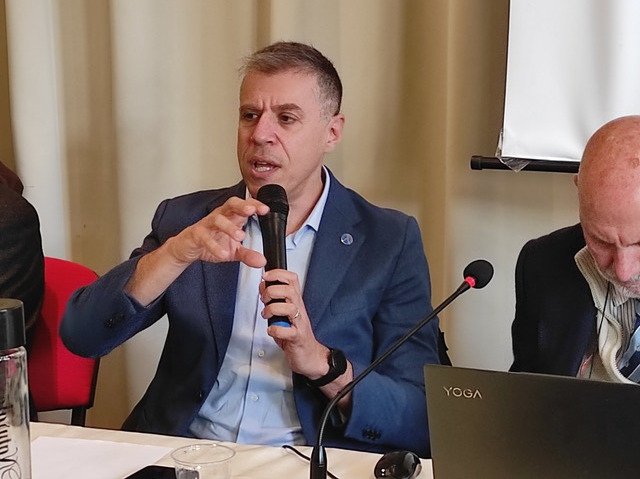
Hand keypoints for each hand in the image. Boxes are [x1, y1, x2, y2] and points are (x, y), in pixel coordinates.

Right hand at [125, 196, 268, 305]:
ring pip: (217, 219)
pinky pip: (204, 237)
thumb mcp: (233, 251)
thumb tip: (262, 261)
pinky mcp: (196, 234)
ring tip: (240, 236)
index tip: (266, 210)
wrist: (187, 249)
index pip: (244, 206)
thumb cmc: (211, 243)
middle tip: (252, 211)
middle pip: (231, 204)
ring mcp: (207, 224)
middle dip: (242, 206)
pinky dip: (213, 245)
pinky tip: (222, 253)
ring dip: (229, 226)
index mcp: (231, 218)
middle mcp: (219, 217)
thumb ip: (248, 255)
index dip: (255, 205)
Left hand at [259, 269, 329, 377]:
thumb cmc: (295, 334)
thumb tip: (263, 287)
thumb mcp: (282, 314)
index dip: (279, 274)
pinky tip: (272, 330)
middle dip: (272, 291)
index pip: (292, 280)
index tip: (266, 276)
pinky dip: (275, 330)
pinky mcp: (298, 337)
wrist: (310, 356)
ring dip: (272, 309)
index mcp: (296, 302)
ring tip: (266, 315)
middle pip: (290, 290)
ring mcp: (300, 323)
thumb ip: (273, 301)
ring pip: (289, 308)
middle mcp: (299, 310)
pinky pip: (287, 331)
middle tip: (264, 299)